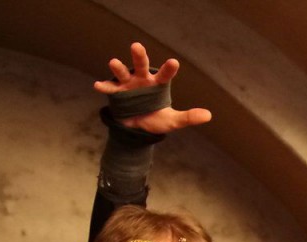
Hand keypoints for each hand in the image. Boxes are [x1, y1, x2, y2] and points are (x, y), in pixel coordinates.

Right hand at [94, 42, 211, 133]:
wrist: (137, 129)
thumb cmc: (156, 119)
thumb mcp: (172, 121)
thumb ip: (188, 117)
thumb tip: (208, 115)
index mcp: (157, 84)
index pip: (165, 75)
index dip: (168, 69)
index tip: (173, 62)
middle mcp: (142, 80)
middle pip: (141, 64)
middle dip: (139, 56)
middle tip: (137, 46)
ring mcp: (128, 85)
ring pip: (123, 73)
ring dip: (118, 67)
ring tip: (113, 62)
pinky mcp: (116, 93)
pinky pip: (109, 88)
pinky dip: (104, 86)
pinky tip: (98, 85)